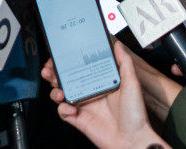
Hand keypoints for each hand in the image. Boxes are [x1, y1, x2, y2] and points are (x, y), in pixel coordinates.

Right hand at [43, 42, 165, 148]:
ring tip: (60, 90)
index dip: (69, 61)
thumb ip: (124, 63)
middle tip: (51, 70)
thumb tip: (118, 45)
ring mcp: (84, 106)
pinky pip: (63, 112)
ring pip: (61, 94)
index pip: (80, 67)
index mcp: (100, 82)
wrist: (132, 140)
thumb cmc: (135, 115)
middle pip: (66, 79)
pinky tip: (70, 107)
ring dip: (55, 90)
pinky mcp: (78, 119)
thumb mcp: (132, 84)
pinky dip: (63, 108)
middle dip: (55, 73)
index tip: (61, 56)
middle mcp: (90, 92)